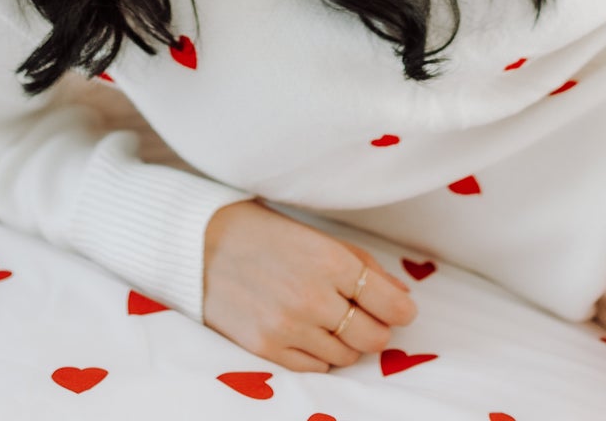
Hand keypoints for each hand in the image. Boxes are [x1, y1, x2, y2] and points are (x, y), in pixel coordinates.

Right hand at [202, 197, 418, 372]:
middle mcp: (313, 297)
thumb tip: (402, 297)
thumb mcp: (319, 238)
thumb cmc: (267, 235)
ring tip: (325, 319)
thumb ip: (364, 266)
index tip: (399, 310)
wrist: (203, 245)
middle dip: (376, 329)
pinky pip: (315, 370)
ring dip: (344, 343)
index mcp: (331, 261)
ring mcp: (288, 327)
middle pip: (374, 338)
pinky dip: (318, 356)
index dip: (401, 310)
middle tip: (362, 317)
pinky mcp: (266, 350)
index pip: (390, 304)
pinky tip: (306, 333)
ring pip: (346, 357)